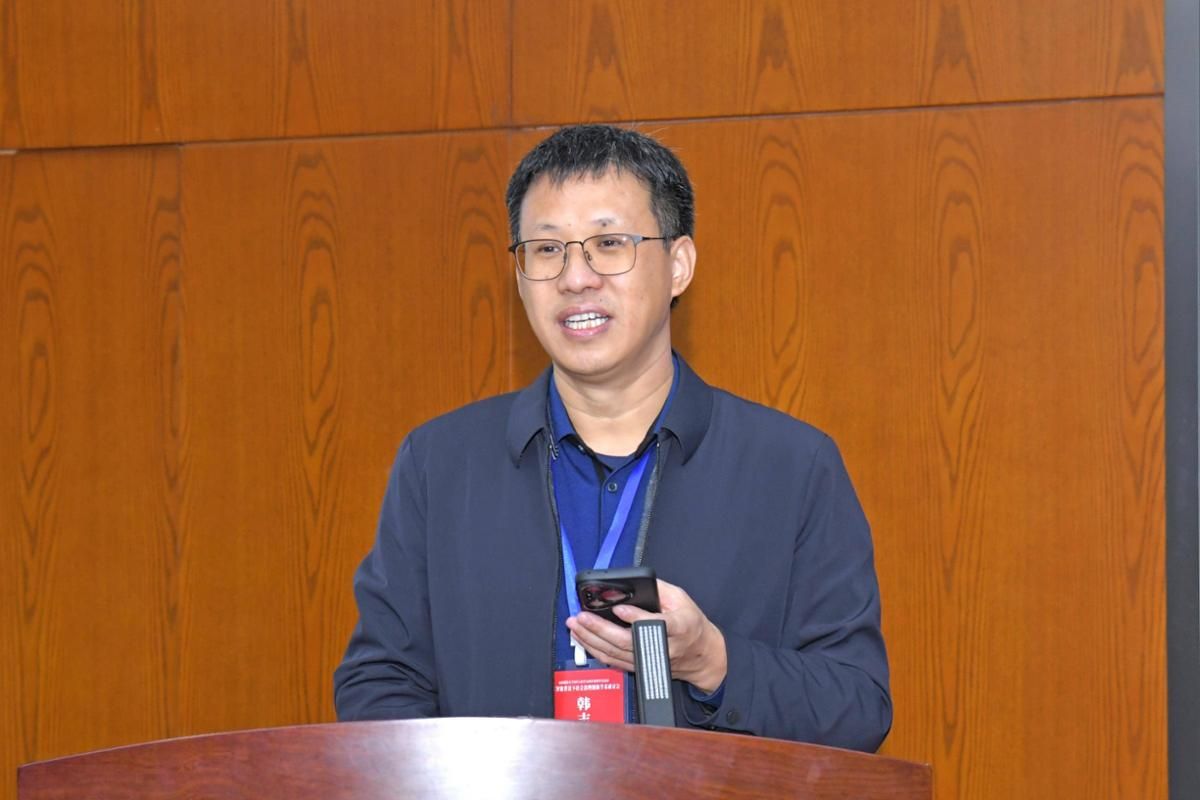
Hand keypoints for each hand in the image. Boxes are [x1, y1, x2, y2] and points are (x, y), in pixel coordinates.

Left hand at [565, 579, 727, 693]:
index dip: (636, 618)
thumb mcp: (682, 599)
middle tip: (582, 617)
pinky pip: (614, 661)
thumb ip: (658, 589)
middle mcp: (664, 647)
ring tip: (575, 626)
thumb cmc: (691, 623)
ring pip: (617, 654)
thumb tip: (632, 583)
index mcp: (679, 626)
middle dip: (601, 629)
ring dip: (592, 640)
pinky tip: (583, 639)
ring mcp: (650, 660)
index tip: (618, 608)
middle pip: (628, 641)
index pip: (656, 624)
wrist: (702, 654)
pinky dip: (596, 651)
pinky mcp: (641, 667)